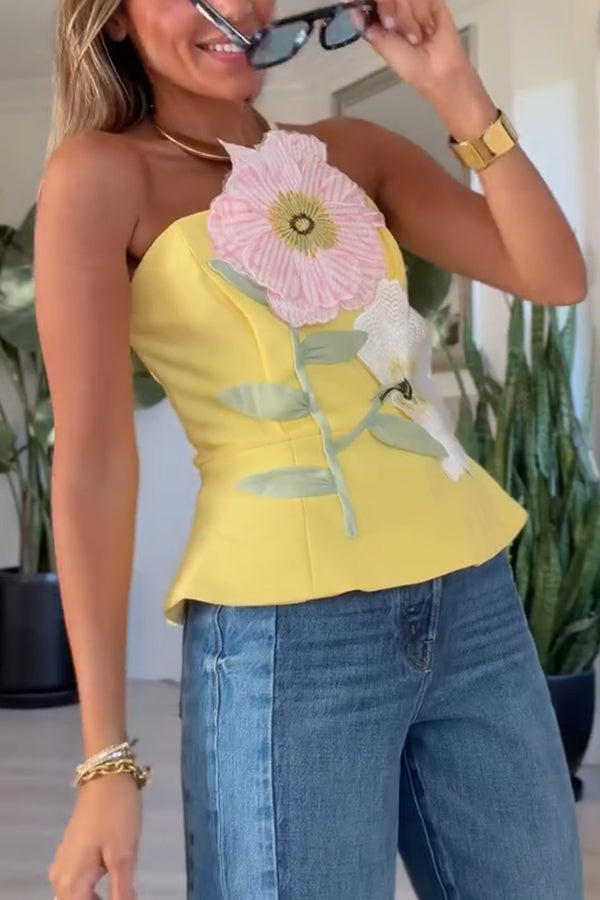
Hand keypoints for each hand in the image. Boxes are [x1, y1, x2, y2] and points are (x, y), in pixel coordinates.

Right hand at [49, 774, 141, 899]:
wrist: (106, 777)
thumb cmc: (116, 815)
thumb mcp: (123, 857)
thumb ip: (121, 893)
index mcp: (70, 883)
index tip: (126, 897)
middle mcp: (60, 878)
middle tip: (126, 894)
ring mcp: (63, 864)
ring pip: (77, 897)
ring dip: (96, 899)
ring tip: (122, 891)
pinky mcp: (71, 853)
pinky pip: (79, 883)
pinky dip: (93, 890)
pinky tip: (113, 883)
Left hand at [363, 0, 470, 95]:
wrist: (438, 71)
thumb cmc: (410, 64)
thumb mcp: (383, 48)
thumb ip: (368, 26)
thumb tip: (352, 10)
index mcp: (382, 16)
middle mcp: (397, 5)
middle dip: (388, 8)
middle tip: (393, 27)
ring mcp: (415, 1)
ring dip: (407, 17)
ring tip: (416, 37)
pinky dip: (422, 14)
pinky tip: (428, 29)